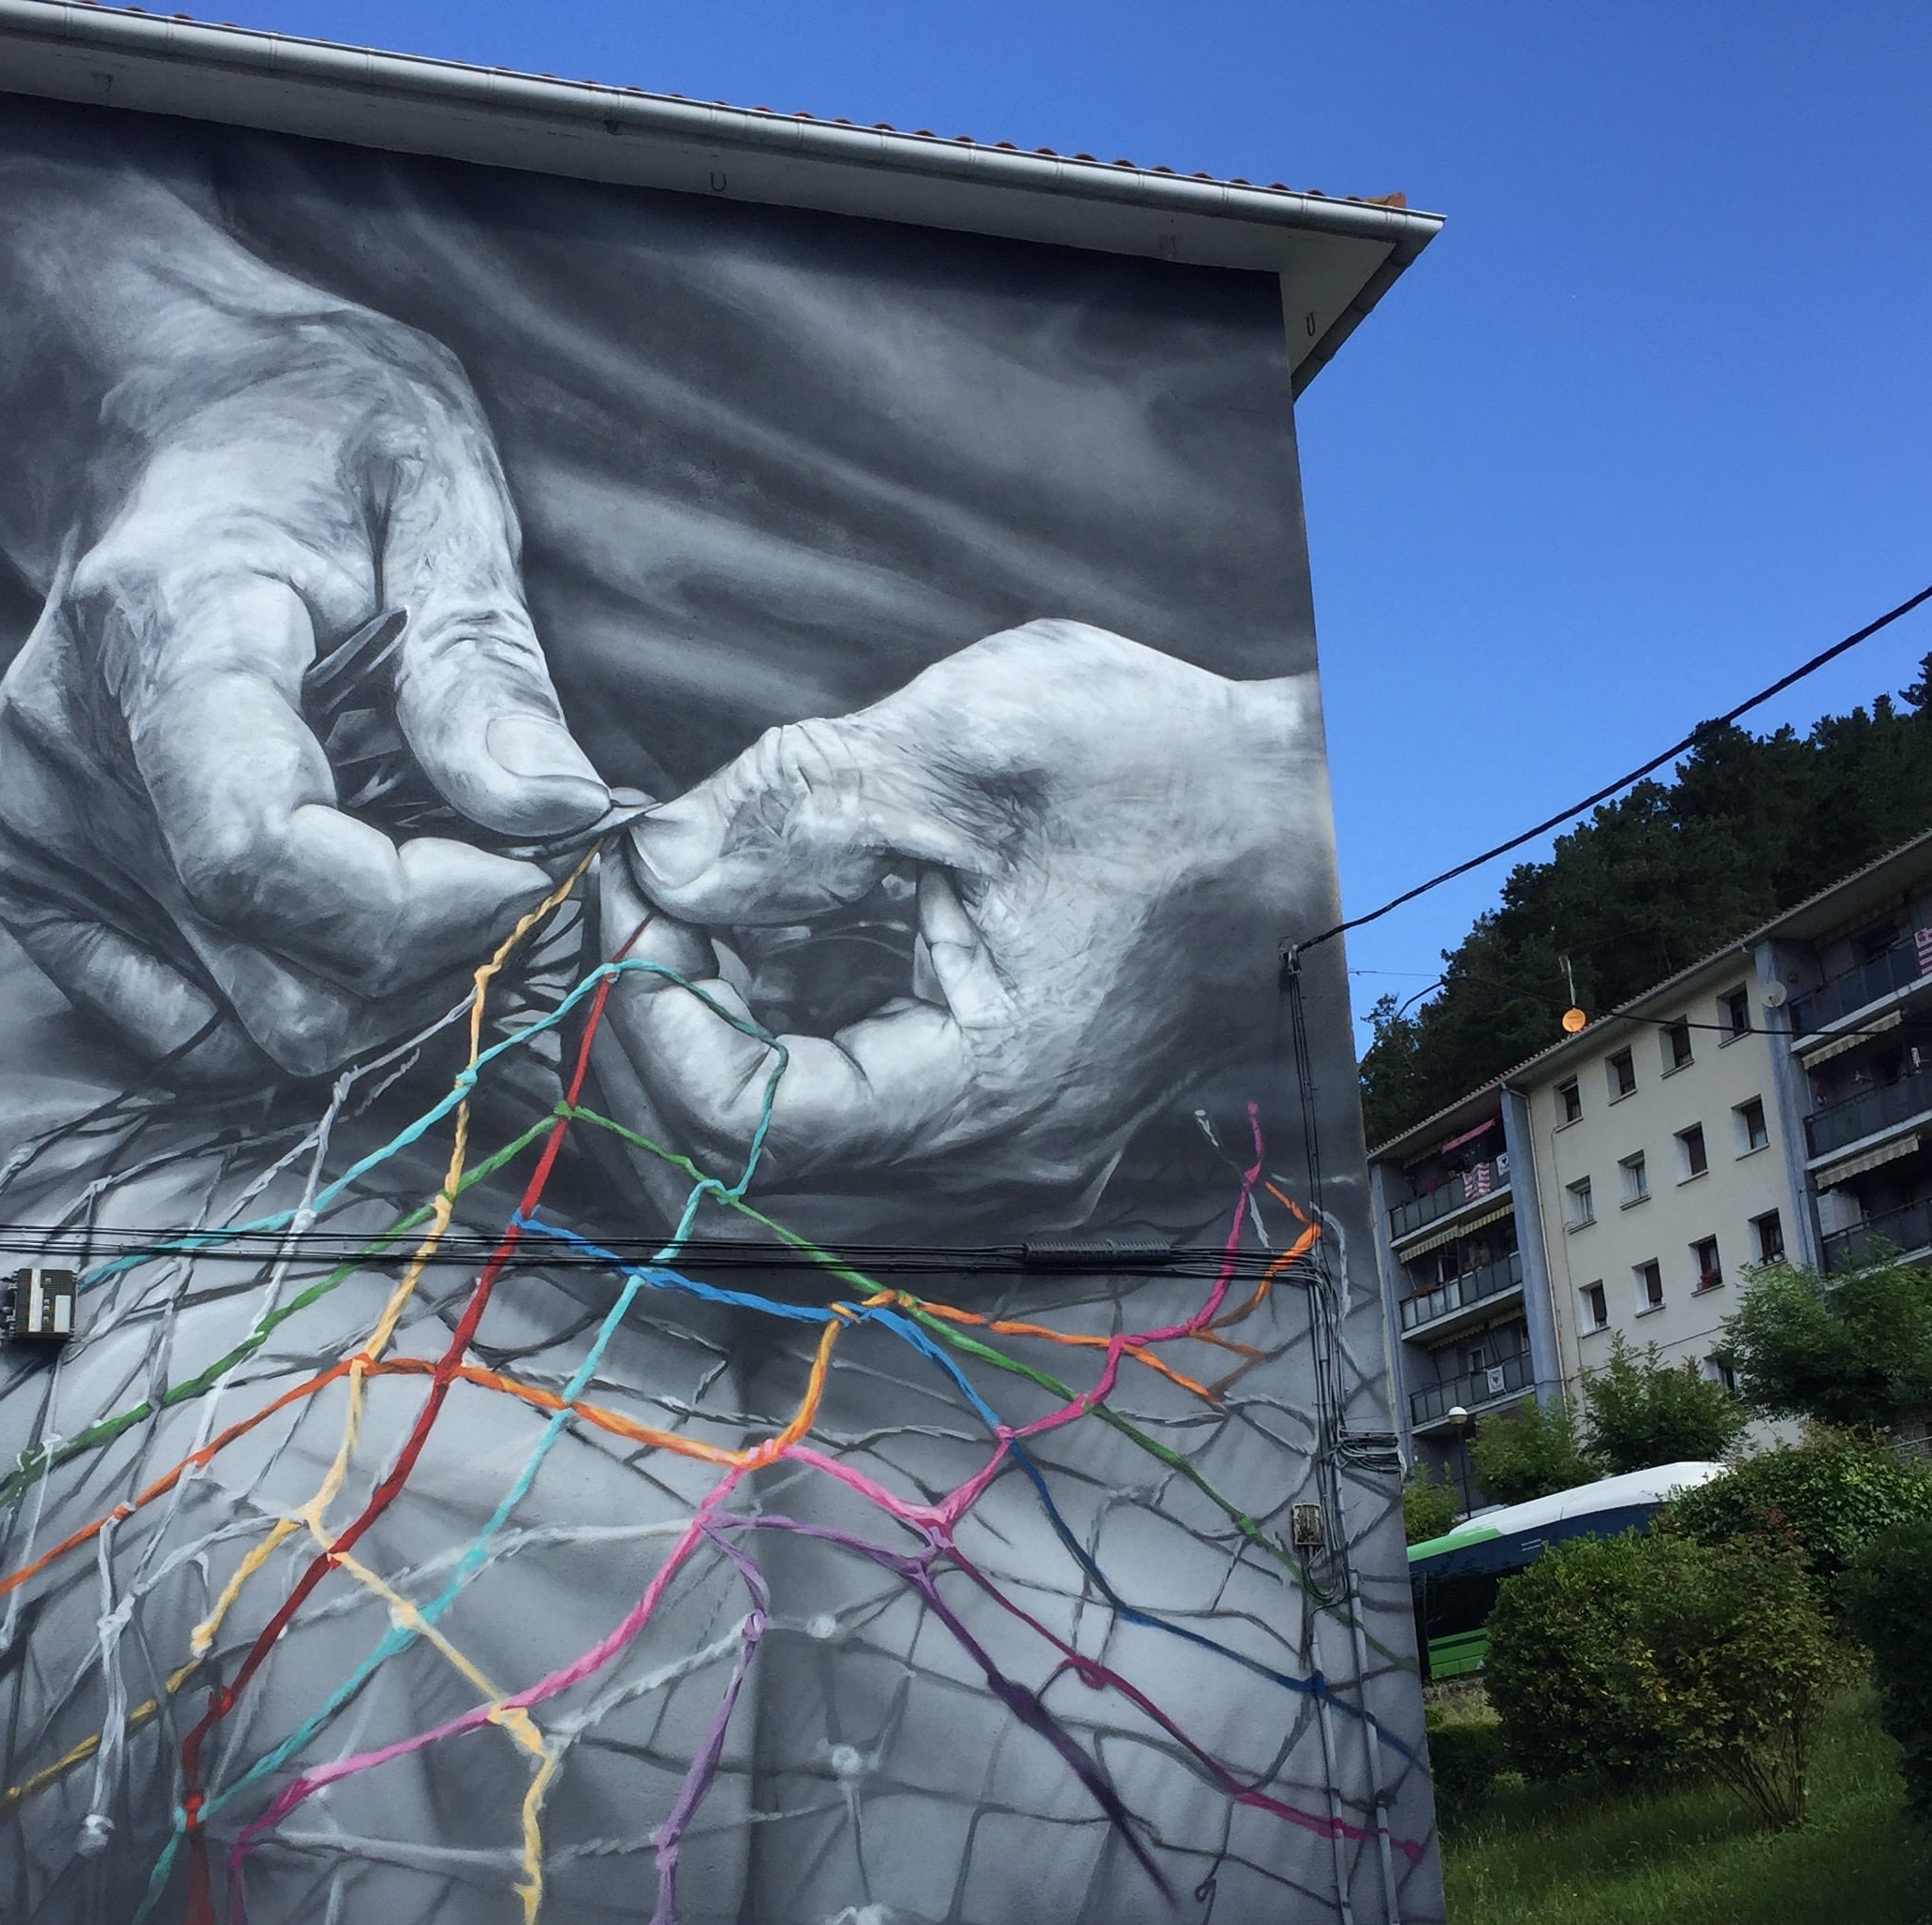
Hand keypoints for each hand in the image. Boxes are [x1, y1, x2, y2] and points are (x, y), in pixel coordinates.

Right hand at [0, 257, 609, 1077]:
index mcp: (162, 631)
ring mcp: (30, 825)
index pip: (265, 853)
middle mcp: (68, 750)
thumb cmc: (312, 441)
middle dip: (437, 960)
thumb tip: (558, 813)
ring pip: (252, 1033)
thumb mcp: (435, 491)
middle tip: (512, 869)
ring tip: (434, 869)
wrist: (171, 424)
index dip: (424, 908)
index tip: (535, 867)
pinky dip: (297, 992)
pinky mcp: (22, 875)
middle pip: (278, 980)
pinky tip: (344, 894)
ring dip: (382, 990)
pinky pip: (195, 1033)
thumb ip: (484, 664)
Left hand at [595, 621, 1317, 1203]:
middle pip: (749, 1157)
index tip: (629, 891)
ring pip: (790, 1145)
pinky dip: (787, 1030)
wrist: (1302, 815)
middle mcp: (994, 1168)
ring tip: (707, 901)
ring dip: (720, 1029)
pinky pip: (851, 1113)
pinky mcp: (1001, 1126)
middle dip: (666, 1023)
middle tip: (644, 892)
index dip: (651, 1010)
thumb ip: (791, 808)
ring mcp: (1002, 1161)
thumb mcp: (964, 747)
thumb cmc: (1172, 776)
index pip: (744, 1121)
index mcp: (987, 1094)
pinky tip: (774, 933)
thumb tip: (657, 862)